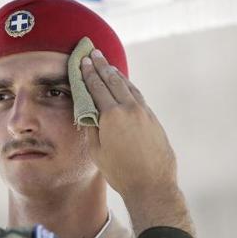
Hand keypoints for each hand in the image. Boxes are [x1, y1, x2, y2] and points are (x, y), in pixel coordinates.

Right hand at [81, 49, 193, 235]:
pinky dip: (129, 87)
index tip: (83, 61)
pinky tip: (125, 85)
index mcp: (112, 115)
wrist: (152, 184)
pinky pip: (138, 96)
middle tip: (94, 53)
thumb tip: (87, 110)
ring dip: (117, 74)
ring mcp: (144, 112)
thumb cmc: (120, 172)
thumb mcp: (96, 151)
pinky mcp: (153, 119)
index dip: (88, 73)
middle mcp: (130, 109)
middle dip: (102, 66)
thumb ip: (91, 127)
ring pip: (128, 86)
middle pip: (113, 81)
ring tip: (109, 65)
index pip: (97, 87)